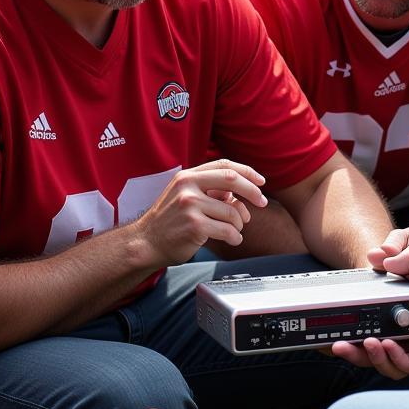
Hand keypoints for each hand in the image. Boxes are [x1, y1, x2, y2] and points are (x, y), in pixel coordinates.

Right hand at [139, 159, 267, 265]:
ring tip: (234, 230)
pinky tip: (232, 240)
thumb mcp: (185, 196)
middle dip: (252, 191)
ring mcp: (191, 206)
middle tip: (262, 202)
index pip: (224, 165)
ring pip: (232, 212)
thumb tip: (242, 195)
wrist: (146, 242)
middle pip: (232, 180)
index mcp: (188, 176)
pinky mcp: (195, 226)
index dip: (247, 172)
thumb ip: (211, 191)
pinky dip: (235, 237)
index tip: (261, 181)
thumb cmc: (169, 221)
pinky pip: (228, 230)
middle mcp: (188, 187)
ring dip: (239, 224)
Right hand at [332, 247, 408, 377]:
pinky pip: (401, 366)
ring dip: (369, 354)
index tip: (341, 320)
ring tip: (364, 343)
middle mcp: (408, 330)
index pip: (374, 319)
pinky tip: (385, 345)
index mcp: (407, 310)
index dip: (357, 322)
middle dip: (353, 347)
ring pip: (383, 359)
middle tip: (337, 344)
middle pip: (373, 345)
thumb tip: (382, 260)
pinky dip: (390, 357)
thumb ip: (407, 262)